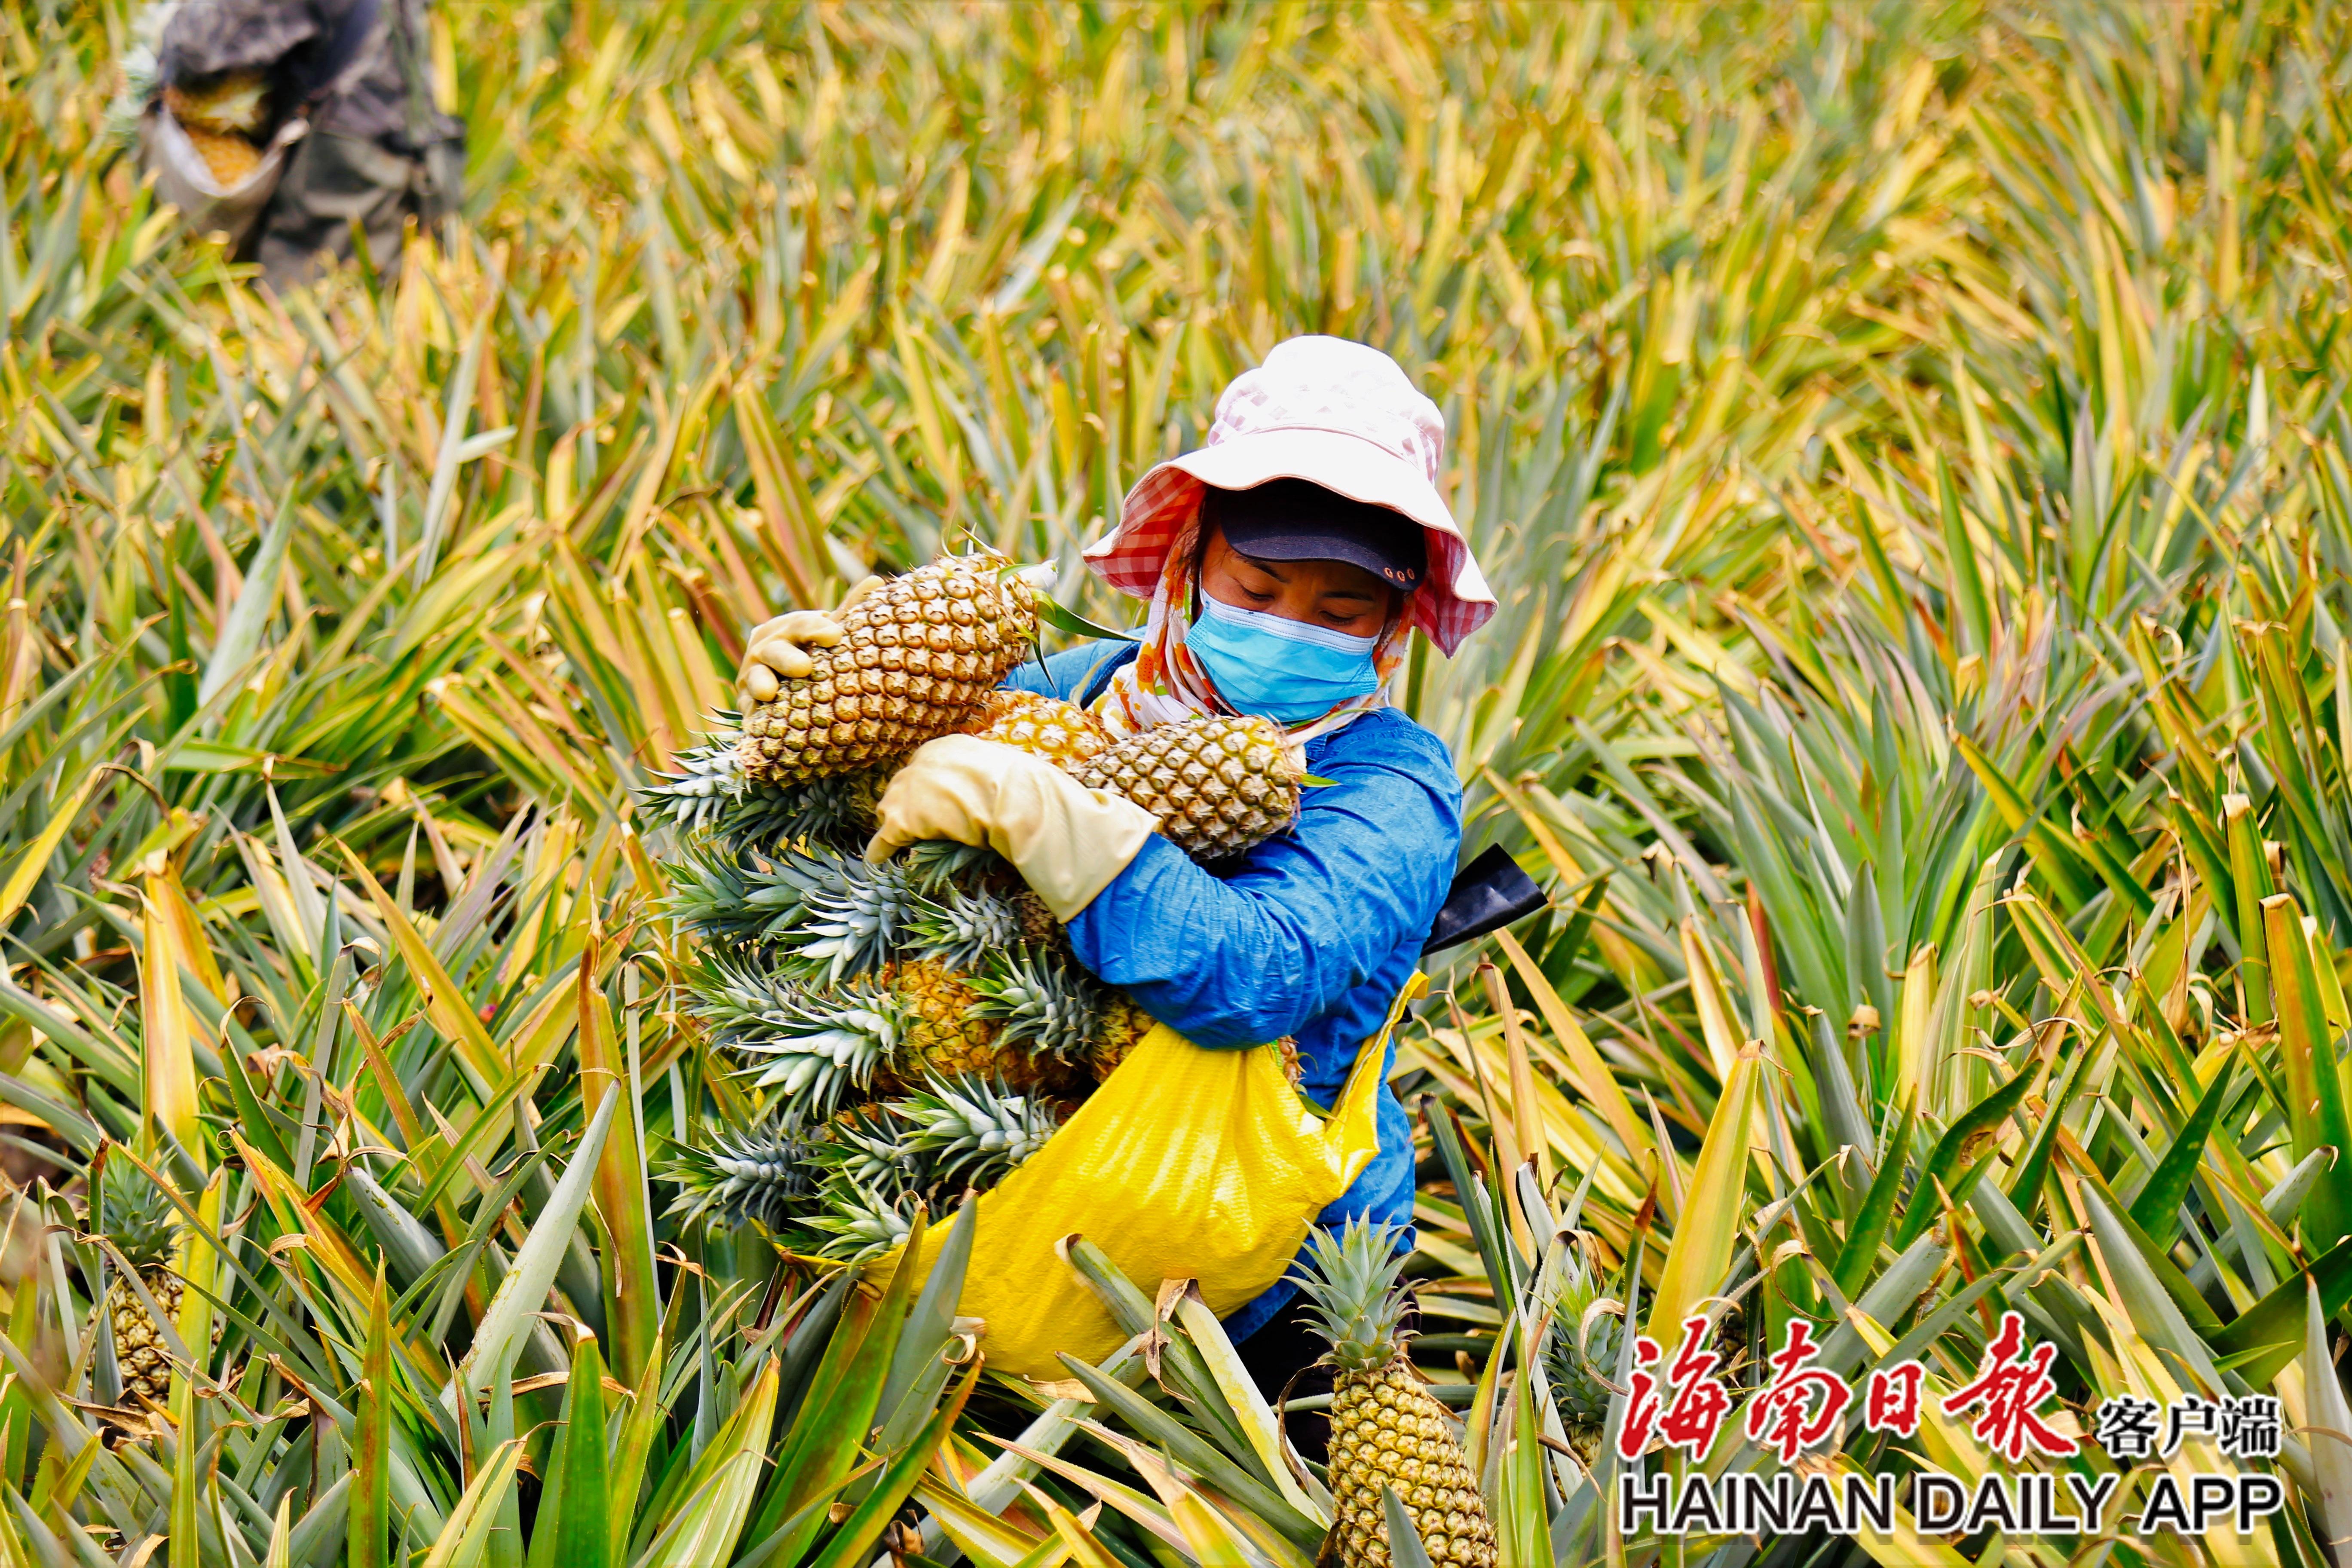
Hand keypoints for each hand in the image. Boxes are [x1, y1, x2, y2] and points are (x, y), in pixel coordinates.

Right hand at [734, 576, 882, 704]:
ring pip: (756, 677)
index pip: (802, 624)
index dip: (816, 629)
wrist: (786, 683)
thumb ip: (849, 610)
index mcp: (789, 628)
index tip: (834, 635)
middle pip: (777, 650)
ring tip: (769, 692)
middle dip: (788, 658)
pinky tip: (759, 716)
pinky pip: (748, 706)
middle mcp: (767, 647)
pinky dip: (753, 711)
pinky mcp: (747, 702)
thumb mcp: (829, 634)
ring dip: (762, 683)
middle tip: (804, 668)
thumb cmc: (815, 652)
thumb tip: (876, 579)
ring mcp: (754, 674)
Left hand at [865, 735, 1156, 920]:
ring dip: (893, 822)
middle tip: (911, 821)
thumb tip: (1018, 784)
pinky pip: (885, 837)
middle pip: (903, 783)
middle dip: (905, 801)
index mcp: (951, 745)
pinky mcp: (904, 818)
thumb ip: (996, 776)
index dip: (927, 785)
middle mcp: (924, 760)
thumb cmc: (1023, 786)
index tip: (931, 799)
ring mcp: (911, 787)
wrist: (1017, 799)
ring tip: (893, 840)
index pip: (927, 763)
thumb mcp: (1009, 770)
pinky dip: (880, 849)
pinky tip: (877, 860)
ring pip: (890, 806)